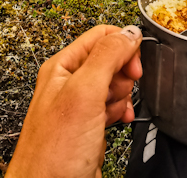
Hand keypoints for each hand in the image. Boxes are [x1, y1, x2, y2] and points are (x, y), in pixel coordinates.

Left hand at [5, 24, 142, 177]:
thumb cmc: (52, 153)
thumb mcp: (83, 93)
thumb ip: (106, 57)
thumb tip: (129, 33)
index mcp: (63, 66)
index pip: (101, 36)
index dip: (123, 46)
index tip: (134, 65)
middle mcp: (70, 83)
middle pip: (112, 59)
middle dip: (123, 76)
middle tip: (116, 92)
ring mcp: (80, 105)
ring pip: (116, 84)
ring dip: (123, 96)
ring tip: (111, 111)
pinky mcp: (90, 126)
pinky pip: (115, 107)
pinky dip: (122, 112)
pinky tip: (119, 120)